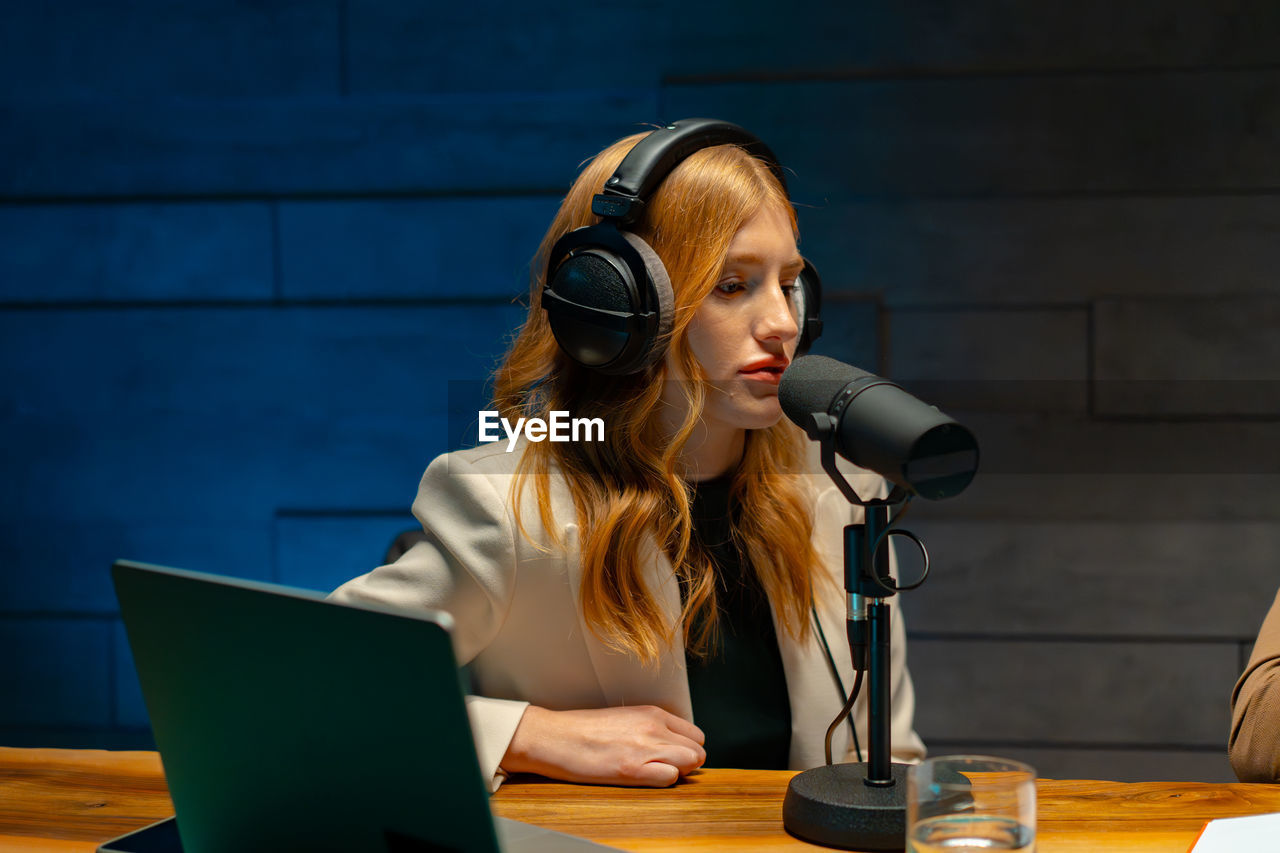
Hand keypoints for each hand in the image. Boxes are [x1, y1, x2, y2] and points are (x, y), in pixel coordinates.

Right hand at [500, 704, 705, 786]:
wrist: (555, 737)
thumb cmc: (584, 730)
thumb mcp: (625, 718)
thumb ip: (651, 728)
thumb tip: (670, 744)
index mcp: (652, 713)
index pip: (695, 734)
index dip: (686, 750)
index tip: (673, 757)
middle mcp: (654, 727)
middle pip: (697, 751)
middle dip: (687, 764)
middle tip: (665, 768)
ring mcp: (645, 747)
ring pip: (691, 763)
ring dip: (679, 773)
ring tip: (653, 774)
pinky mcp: (633, 769)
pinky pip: (670, 778)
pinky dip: (663, 782)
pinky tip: (644, 780)